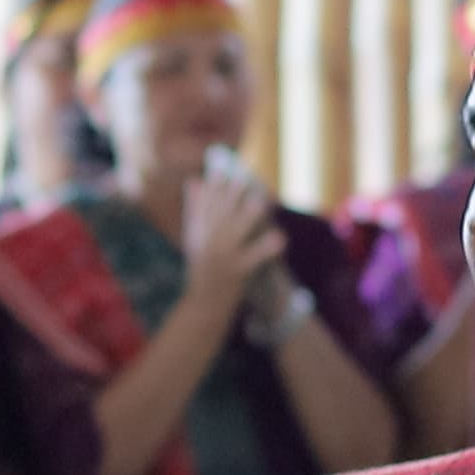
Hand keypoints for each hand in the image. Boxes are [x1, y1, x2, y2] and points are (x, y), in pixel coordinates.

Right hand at [178, 159, 283, 294]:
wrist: (203, 306)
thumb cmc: (201, 268)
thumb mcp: (195, 238)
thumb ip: (195, 209)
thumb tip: (194, 180)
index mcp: (199, 233)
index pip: (206, 205)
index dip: (214, 187)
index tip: (222, 168)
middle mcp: (209, 243)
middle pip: (222, 215)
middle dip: (233, 196)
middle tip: (245, 177)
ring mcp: (222, 258)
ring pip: (237, 233)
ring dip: (248, 217)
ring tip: (262, 202)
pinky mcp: (237, 273)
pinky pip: (254, 258)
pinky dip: (267, 248)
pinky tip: (280, 238)